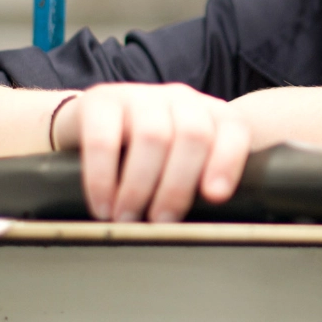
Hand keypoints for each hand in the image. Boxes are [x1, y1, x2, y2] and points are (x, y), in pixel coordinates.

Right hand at [50, 83, 250, 222]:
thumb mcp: (180, 164)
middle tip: (161, 221)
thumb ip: (200, 182)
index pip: (233, 129)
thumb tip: (206, 226)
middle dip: (178, 185)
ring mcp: (140, 96)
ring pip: (153, 136)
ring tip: (128, 218)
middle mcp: (179, 99)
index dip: (228, 162)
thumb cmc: (145, 155)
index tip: (215, 197)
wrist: (88, 125)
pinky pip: (104, 140)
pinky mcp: (100, 101)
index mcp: (209, 113)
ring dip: (140, 187)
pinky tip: (103, 205)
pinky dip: (102, 180)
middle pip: (194, 134)